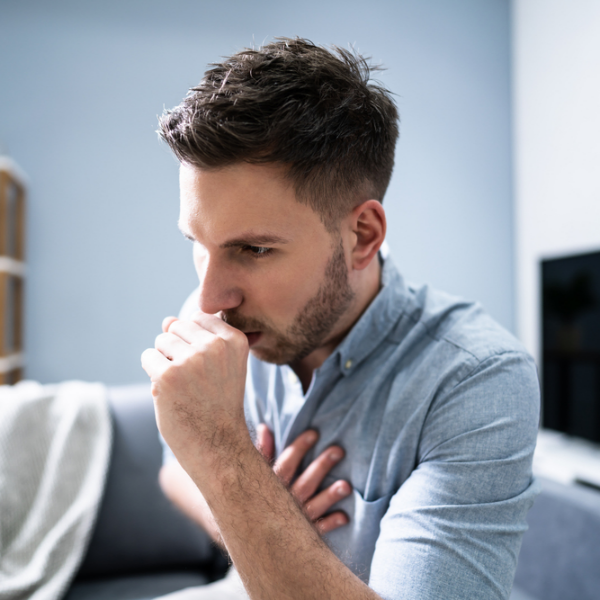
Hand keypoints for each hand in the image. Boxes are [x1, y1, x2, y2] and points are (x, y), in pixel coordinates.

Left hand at [141, 314, 250, 471]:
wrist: (218, 445)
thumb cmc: (217, 403)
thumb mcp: (219, 364)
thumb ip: (196, 337)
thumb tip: (166, 319)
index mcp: (235, 340)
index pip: (199, 317)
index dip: (195, 341)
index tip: (208, 367)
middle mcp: (215, 346)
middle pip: (178, 326)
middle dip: (178, 349)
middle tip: (194, 380)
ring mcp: (191, 360)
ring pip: (161, 339)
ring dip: (164, 360)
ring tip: (183, 386)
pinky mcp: (167, 375)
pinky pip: (147, 357)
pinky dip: (152, 373)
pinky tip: (168, 392)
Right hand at [256, 424, 351, 534]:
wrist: (248, 537)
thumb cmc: (253, 497)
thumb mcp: (254, 473)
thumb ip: (260, 451)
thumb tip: (264, 426)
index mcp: (271, 484)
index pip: (286, 463)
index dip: (299, 448)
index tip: (314, 433)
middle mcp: (282, 501)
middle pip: (304, 482)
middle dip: (321, 466)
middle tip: (338, 451)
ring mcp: (293, 520)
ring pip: (313, 506)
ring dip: (329, 496)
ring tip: (346, 486)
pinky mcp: (301, 536)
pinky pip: (317, 530)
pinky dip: (330, 523)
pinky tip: (344, 517)